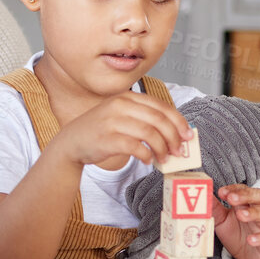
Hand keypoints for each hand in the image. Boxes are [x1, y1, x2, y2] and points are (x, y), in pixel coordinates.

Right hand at [44, 92, 192, 173]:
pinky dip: (146, 156)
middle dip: (173, 138)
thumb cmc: (101, 130)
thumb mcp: (121, 116)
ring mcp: (113, 121)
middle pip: (159, 120)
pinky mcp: (108, 138)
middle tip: (179, 152)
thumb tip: (176, 133)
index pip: (161, 107)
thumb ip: (144, 119)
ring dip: (162, 149)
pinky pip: (136, 147)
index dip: (178, 121)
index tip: (188, 135)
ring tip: (163, 159)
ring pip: (150, 134)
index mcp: (127, 97)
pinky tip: (148, 161)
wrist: (71, 142)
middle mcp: (120, 105)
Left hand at [214, 184, 259, 258]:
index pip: (244, 190)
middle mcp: (259, 212)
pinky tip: (250, 239)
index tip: (221, 192)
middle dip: (246, 195)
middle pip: (259, 197)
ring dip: (253, 213)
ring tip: (241, 215)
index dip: (234, 189)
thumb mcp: (222, 221)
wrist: (254, 257)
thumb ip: (214, 209)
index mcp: (246, 204)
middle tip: (232, 198)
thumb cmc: (238, 234)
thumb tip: (203, 195)